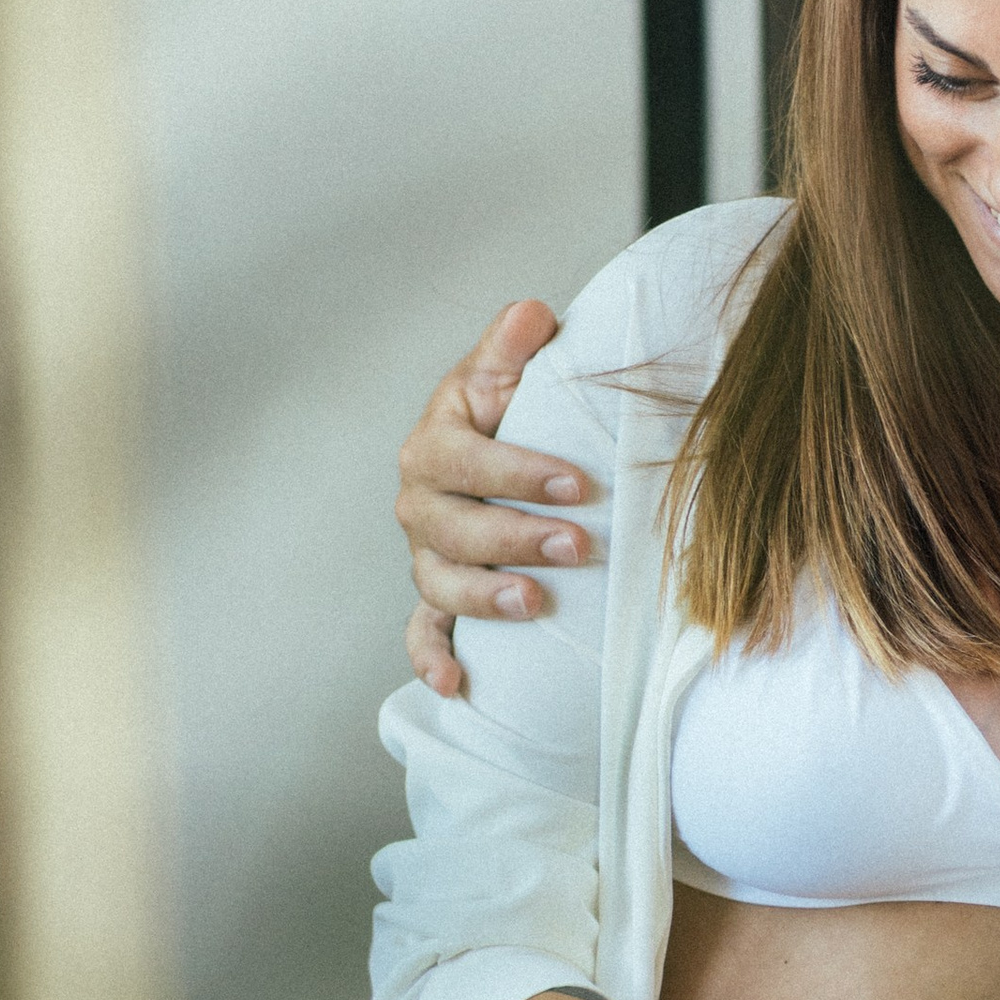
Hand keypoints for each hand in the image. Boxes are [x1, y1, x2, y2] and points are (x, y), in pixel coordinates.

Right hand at [397, 298, 590, 695]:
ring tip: (535, 604)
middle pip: (452, 527)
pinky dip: (432, 658)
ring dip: (484, 597)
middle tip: (577, 547)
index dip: (516, 472)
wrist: (507, 451)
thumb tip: (532, 313)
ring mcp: (427, 554)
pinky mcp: (438, 595)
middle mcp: (421, 501)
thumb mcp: (512, 374)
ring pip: (440, 581)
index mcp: (435, 442)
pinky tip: (457, 686)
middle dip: (514, 538)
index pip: (463, 459)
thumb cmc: (517, 412)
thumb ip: (514, 347)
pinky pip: (422, 631)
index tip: (577, 483)